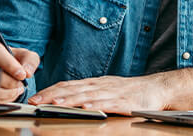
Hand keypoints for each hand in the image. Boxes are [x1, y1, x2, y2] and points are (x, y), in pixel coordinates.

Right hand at [0, 36, 38, 102]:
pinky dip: (1, 99)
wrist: (2, 69)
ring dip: (6, 92)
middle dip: (8, 80)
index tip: (21, 75)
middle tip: (20, 84)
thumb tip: (27, 72)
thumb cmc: (12, 59)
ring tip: (16, 89)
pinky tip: (9, 94)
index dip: (9, 64)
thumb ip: (30, 60)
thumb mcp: (24, 55)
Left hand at [28, 68, 192, 114]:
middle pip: (73, 89)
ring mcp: (112, 92)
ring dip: (69, 100)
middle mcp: (100, 86)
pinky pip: (108, 103)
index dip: (50, 91)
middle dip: (52, 96)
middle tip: (35, 102)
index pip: (67, 85)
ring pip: (86, 95)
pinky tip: (85, 107)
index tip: (34, 97)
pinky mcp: (125, 102)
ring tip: (54, 105)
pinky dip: (95, 104)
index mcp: (95, 83)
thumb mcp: (106, 90)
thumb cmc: (131, 92)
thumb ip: (88, 93)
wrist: (158, 88)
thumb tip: (66, 99)